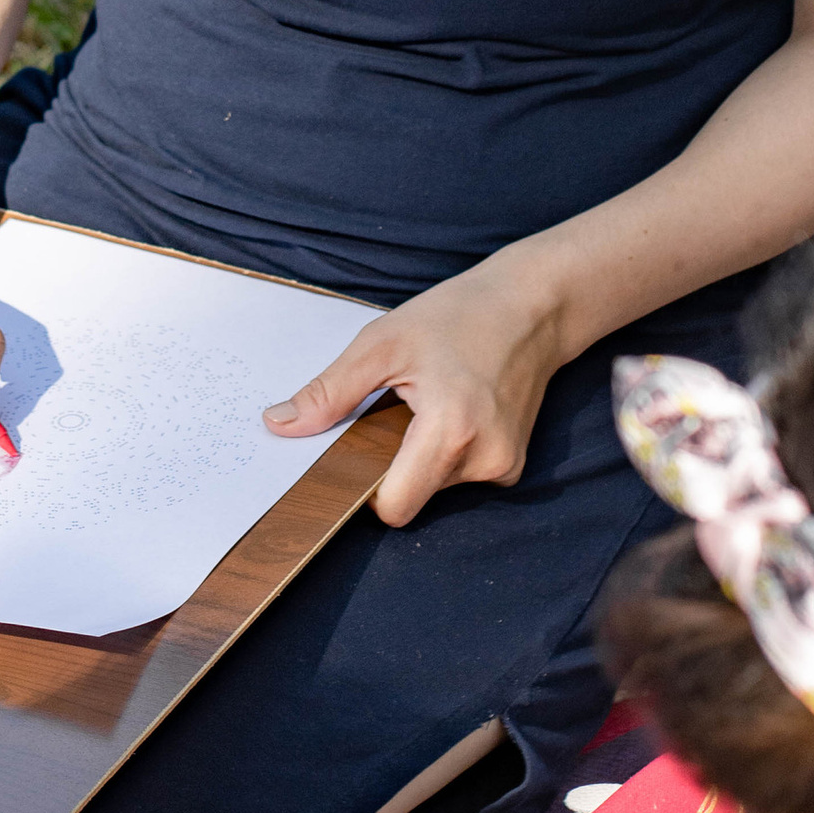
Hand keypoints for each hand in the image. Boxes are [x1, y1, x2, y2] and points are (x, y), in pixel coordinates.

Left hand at [262, 242, 574, 526]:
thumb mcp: (384, 342)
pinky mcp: (513, 464)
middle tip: (393, 411)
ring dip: (420, 457)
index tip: (351, 456)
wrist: (535, 305)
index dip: (365, 490)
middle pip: (412, 496)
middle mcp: (484, 458)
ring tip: (428, 402)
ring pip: (434, 487)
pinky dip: (446, 452)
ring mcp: (504, 465)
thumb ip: (330, 392)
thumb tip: (278, 425)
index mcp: (450, 431)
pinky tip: (453, 409)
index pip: (394, 507)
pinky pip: (460, 476)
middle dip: (391, 465)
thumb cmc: (460, 315)